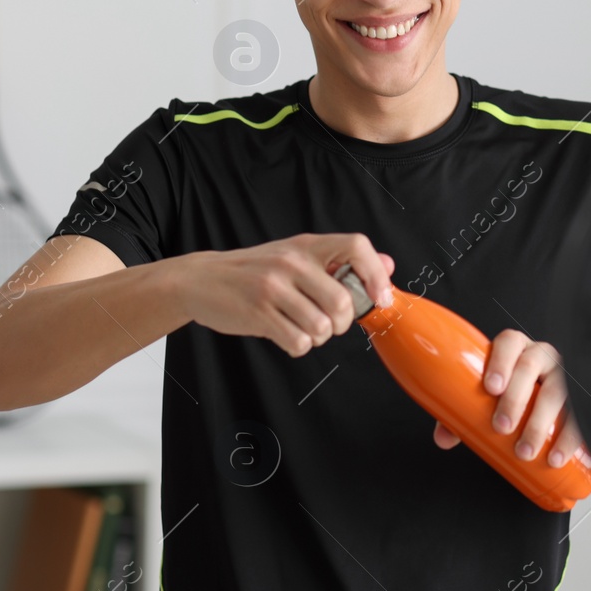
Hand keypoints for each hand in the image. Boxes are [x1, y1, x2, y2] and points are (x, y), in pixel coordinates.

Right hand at [173, 233, 393, 356]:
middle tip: (328, 323)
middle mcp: (291, 262)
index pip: (356, 247)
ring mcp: (273, 287)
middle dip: (342, 323)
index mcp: (306, 245)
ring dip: (318, 337)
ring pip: (322, 326)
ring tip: (302, 328)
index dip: (376, 274)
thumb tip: (388, 264)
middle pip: (343, 301)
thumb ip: (340, 262)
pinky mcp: (258, 313)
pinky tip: (286, 334)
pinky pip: (298, 341)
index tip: (379, 298)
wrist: (202, 279)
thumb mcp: (296, 256)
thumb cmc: (255, 271)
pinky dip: (299, 345)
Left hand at [431, 329, 590, 469]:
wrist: (555, 409)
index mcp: (517, 351)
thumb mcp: (491, 404)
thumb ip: (464, 418)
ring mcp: (567, 374)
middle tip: (502, 427)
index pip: (509, 342)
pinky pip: (582, 414)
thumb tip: (444, 438)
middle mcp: (543, 357)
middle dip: (515, 398)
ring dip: (540, 423)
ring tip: (525, 451)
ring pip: (557, 390)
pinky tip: (557, 456)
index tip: (491, 388)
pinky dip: (570, 437)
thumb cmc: (516, 398)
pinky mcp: (586, 397)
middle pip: (530, 366)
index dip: (500, 361)